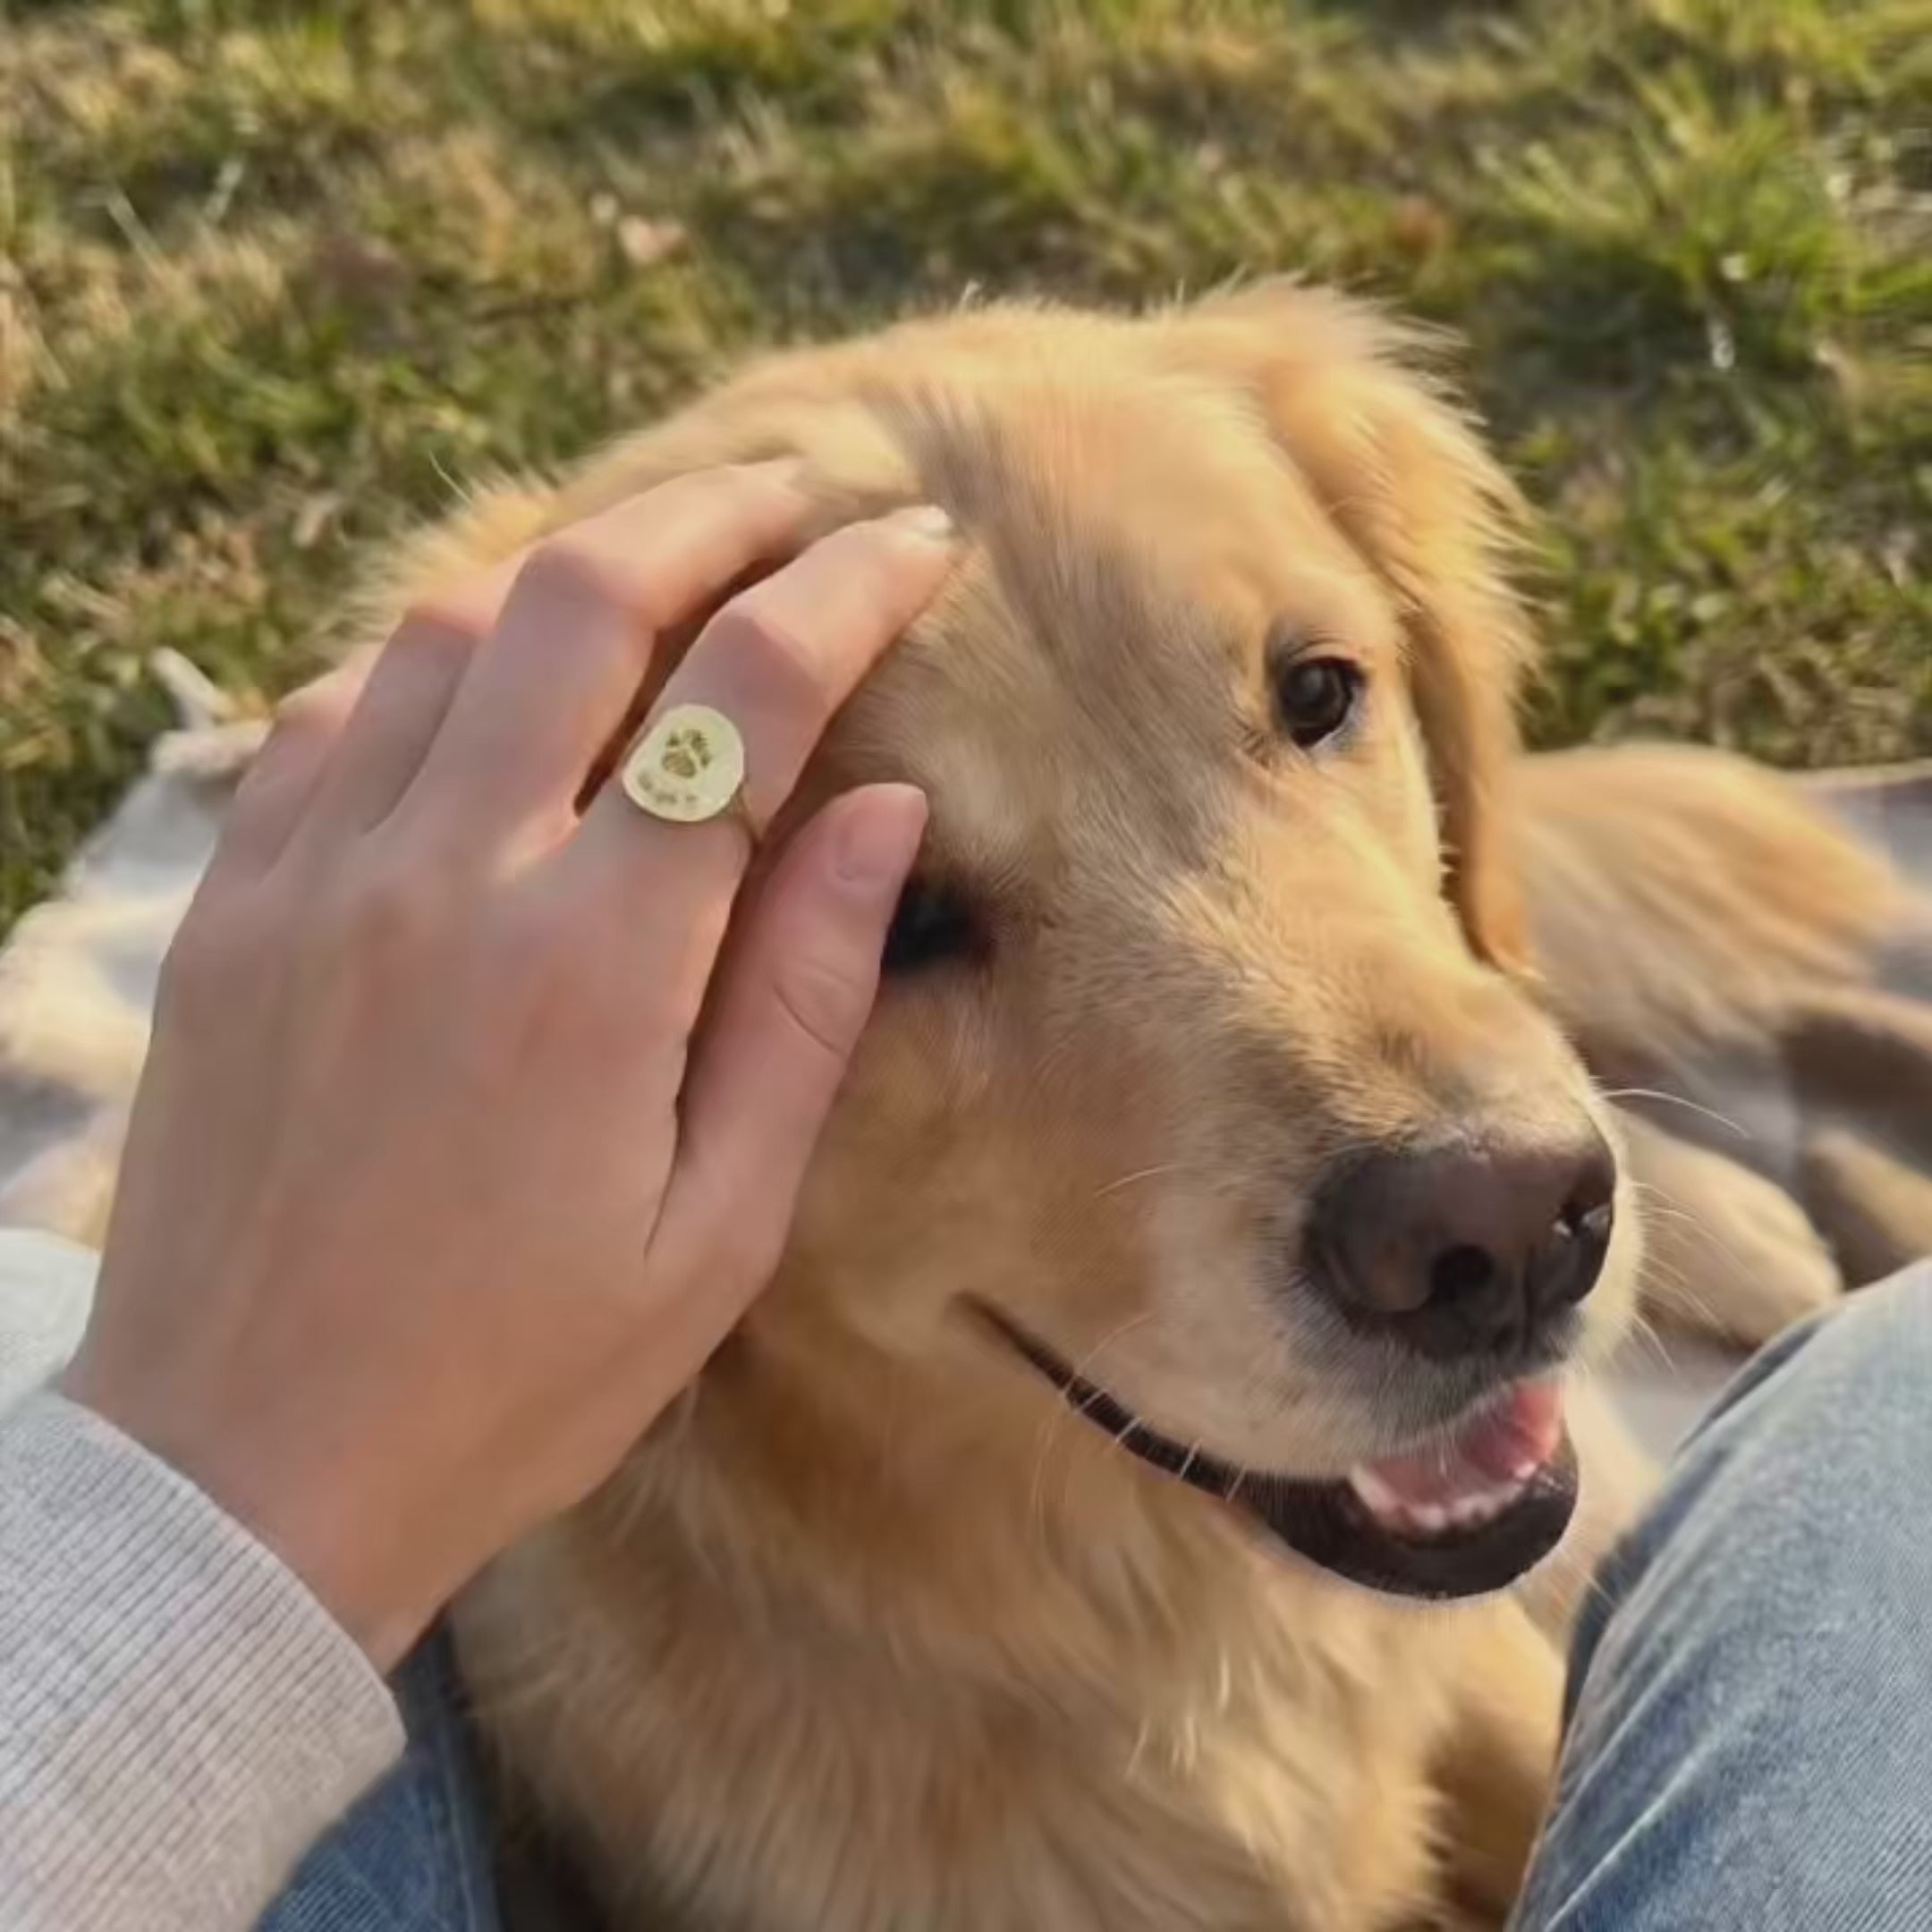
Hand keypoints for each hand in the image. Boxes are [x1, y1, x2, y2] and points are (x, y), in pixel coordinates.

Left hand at [62, 464, 953, 1667]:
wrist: (247, 1472)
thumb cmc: (513, 1378)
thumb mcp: (717, 1230)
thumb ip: (803, 1002)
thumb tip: (882, 810)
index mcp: (593, 970)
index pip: (743, 701)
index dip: (847, 591)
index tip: (917, 544)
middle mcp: (444, 881)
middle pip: (584, 598)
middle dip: (714, 512)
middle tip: (799, 493)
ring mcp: (313, 880)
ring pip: (445, 623)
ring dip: (571, 563)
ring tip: (661, 567)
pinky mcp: (230, 910)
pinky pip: (330, 709)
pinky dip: (432, 655)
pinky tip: (490, 682)